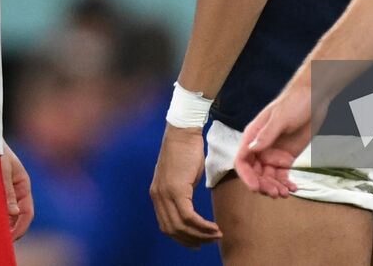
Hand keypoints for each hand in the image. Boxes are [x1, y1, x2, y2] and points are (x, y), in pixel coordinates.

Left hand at [1, 145, 33, 240]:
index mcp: (23, 183)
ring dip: (1, 222)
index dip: (20, 228)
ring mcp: (6, 189)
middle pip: (17, 216)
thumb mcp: (1, 169)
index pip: (27, 212)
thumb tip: (13, 213)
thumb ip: (7, 190)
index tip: (9, 239)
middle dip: (10, 229)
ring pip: (7, 212)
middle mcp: (16, 188)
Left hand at [150, 125, 221, 247]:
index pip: (166, 225)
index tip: (197, 242)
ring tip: (215, 235)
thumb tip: (190, 209)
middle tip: (208, 242)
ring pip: (181, 226)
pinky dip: (201, 226)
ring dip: (200, 235)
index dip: (182, 237)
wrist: (183, 131)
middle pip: (172, 230)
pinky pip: (188, 216)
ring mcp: (165, 194)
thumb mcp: (182, 177)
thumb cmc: (186, 150)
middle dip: (191, 240)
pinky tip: (212, 227)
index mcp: (157, 194)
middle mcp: (157, 196)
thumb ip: (182, 194)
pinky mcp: (176, 190)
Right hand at [234, 77, 318, 197]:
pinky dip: (285, 183)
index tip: (255, 188)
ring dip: (274, 187)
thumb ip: (266, 134)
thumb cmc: (294, 102)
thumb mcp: (280, 117)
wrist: (314, 97)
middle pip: (255, 172)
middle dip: (263, 185)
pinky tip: (293, 188)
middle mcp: (261, 147)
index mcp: (253, 136)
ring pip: (268, 176)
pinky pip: (282, 175)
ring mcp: (274, 153)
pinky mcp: (287, 157)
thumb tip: (251, 150)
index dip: (246, 176)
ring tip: (285, 193)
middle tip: (276, 192)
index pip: (242, 160)